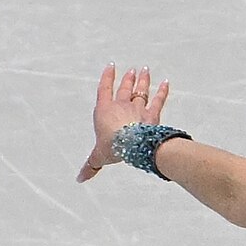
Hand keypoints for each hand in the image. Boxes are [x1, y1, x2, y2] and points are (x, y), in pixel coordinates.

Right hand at [78, 64, 170, 181]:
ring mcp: (137, 108)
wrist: (132, 145)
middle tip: (131, 70)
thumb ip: (90, 166)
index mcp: (105, 111)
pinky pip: (158, 100)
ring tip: (145, 70)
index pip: (104, 90)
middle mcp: (121, 106)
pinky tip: (166, 83)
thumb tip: (80, 179)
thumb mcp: (98, 157)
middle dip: (127, 79)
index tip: (110, 66)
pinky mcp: (152, 114)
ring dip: (143, 81)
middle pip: (124, 88)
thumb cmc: (112, 147)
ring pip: (141, 91)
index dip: (107, 77)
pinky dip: (163, 91)